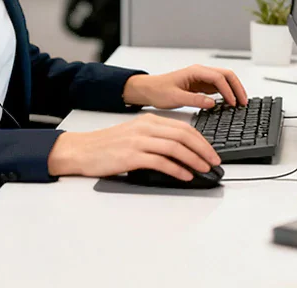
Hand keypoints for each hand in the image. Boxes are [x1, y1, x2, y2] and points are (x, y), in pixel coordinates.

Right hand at [47, 113, 219, 180]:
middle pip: (183, 136)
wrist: (82, 150)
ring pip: (175, 148)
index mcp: (149, 121)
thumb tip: (182, 151)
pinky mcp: (132, 156)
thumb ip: (157, 138)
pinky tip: (185, 175)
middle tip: (214, 161)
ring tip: (204, 169)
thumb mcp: (135, 134)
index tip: (212, 152)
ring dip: (194, 159)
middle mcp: (146, 128)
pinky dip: (177, 169)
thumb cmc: (107, 145)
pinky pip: (161, 162)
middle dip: (203, 149)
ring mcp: (139, 141)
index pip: (184, 127)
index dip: (202, 140)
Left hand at [122, 65, 248, 109]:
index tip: (233, 103)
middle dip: (237, 88)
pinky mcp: (201, 86)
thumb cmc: (158, 90)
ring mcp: (202, 79)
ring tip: (240, 104)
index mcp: (195, 71)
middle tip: (244, 103)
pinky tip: (230, 103)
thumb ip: (194, 100)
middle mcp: (201, 72)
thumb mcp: (175, 97)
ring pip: (225, 80)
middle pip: (227, 75)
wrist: (148, 89)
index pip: (219, 78)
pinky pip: (219, 87)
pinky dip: (227, 94)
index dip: (228, 91)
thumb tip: (212, 103)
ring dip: (234, 90)